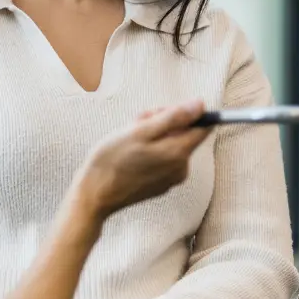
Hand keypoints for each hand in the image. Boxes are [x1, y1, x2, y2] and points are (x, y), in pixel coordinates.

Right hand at [75, 100, 208, 219]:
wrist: (95, 193)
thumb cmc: (113, 159)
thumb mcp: (140, 131)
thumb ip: (173, 118)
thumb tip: (200, 105)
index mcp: (179, 153)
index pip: (203, 127)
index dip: (185, 113)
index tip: (163, 112)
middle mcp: (181, 168)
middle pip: (184, 134)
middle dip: (162, 123)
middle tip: (135, 124)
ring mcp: (171, 178)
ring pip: (170, 145)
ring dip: (152, 136)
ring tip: (128, 139)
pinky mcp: (160, 185)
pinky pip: (162, 159)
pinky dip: (149, 151)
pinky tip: (129, 154)